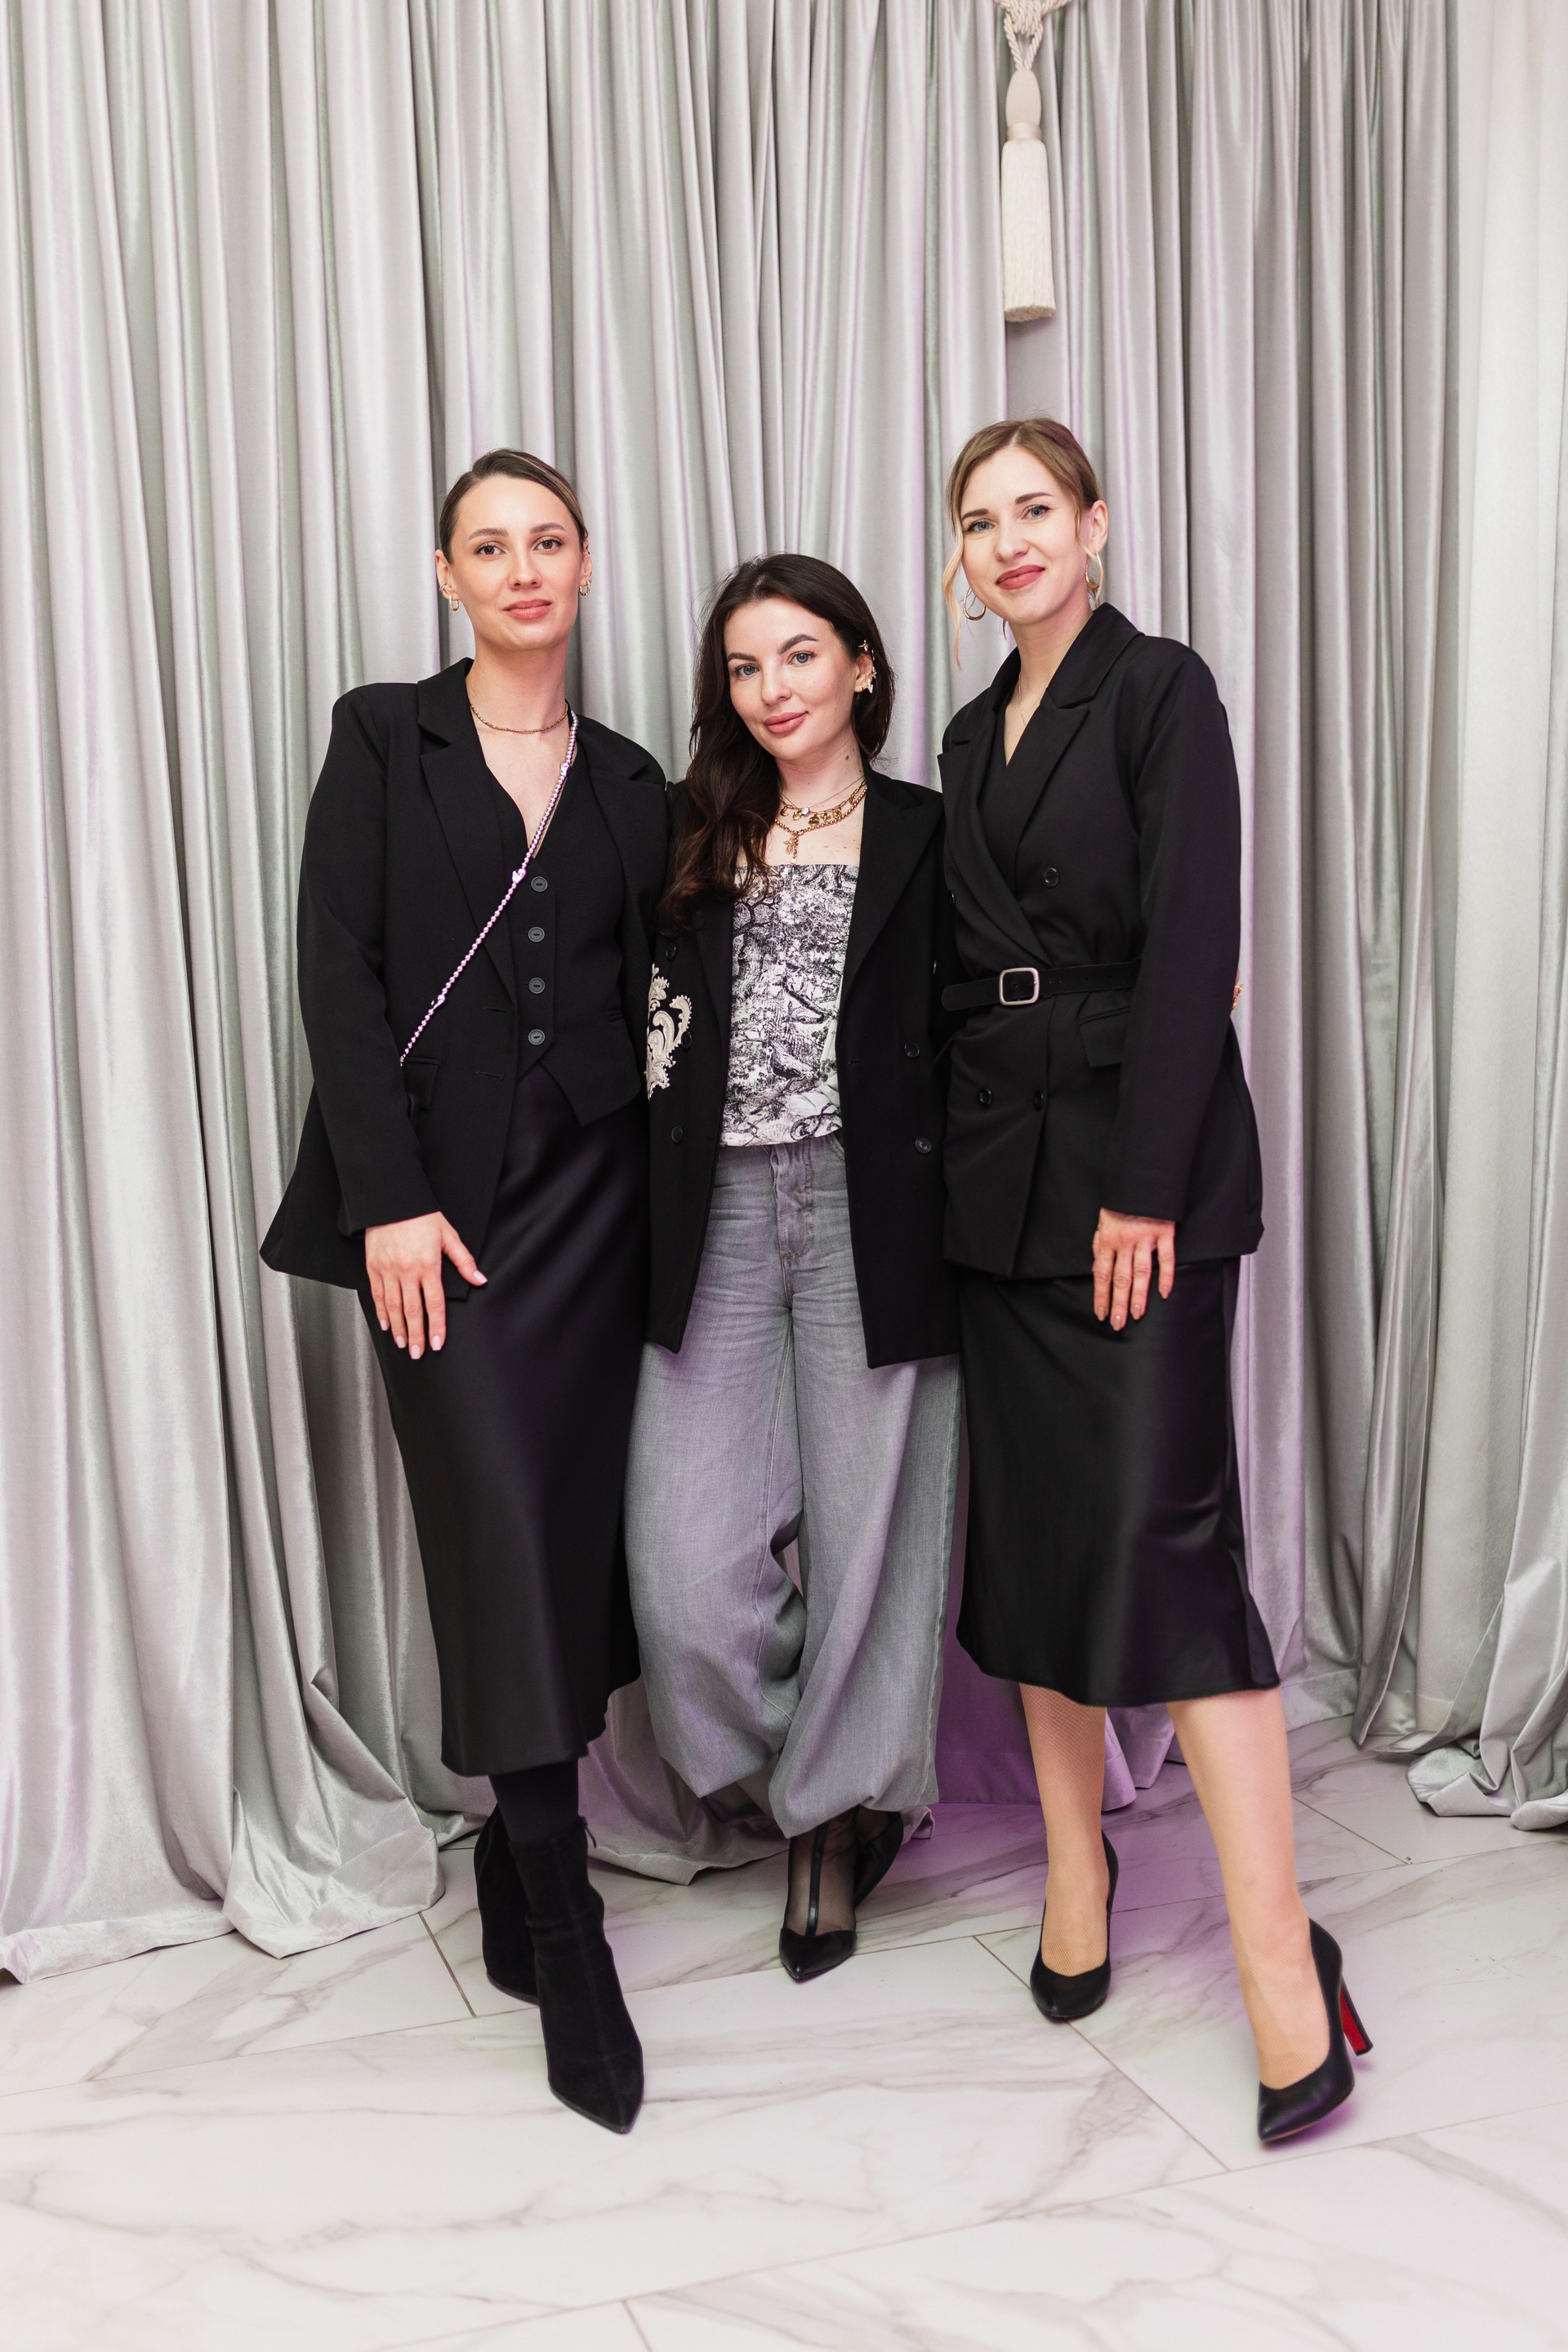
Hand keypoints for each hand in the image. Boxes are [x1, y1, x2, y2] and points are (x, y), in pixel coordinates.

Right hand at [365, 1213, 484, 1358]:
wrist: (391, 1200)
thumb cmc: (421, 1215)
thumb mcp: (448, 1235)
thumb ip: (464, 1260)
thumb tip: (479, 1279)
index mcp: (428, 1265)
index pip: (434, 1304)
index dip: (436, 1327)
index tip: (437, 1343)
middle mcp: (406, 1270)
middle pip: (412, 1311)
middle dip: (416, 1335)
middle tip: (418, 1353)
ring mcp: (388, 1270)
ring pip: (392, 1306)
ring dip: (398, 1328)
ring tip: (403, 1344)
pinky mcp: (373, 1266)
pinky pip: (377, 1294)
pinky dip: (381, 1312)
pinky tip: (386, 1324)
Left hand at [1092, 1209, 1175, 1329]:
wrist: (1142, 1179)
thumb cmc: (1122, 1201)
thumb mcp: (1103, 1220)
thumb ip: (1100, 1244)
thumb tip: (1097, 1265)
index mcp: (1107, 1239)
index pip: (1101, 1274)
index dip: (1101, 1296)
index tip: (1101, 1313)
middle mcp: (1125, 1241)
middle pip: (1120, 1278)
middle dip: (1118, 1303)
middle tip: (1118, 1323)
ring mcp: (1145, 1238)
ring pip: (1141, 1273)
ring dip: (1139, 1296)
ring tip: (1137, 1314)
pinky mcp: (1164, 1233)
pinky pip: (1166, 1258)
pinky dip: (1166, 1277)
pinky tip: (1164, 1293)